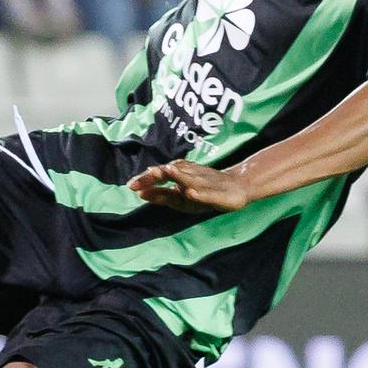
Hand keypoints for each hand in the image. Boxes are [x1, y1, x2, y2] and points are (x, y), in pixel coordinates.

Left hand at [127, 160, 252, 214]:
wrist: (237, 186)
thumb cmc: (204, 191)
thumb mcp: (181, 197)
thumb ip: (162, 194)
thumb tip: (140, 192)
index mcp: (180, 175)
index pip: (160, 176)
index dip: (146, 180)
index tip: (130, 185)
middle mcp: (190, 175)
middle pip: (172, 173)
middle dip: (158, 174)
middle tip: (144, 177)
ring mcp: (204, 183)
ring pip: (189, 179)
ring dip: (178, 175)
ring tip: (166, 171)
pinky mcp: (217, 193)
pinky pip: (207, 193)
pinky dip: (198, 193)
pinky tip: (190, 192)